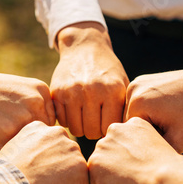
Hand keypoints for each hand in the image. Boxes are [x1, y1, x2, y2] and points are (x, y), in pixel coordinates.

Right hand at [0, 63, 55, 149]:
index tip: (15, 120)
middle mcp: (37, 102)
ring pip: (30, 144)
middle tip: (6, 127)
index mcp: (42, 91)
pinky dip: (2, 147)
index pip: (50, 121)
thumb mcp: (20, 90)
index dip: (33, 127)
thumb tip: (51, 135)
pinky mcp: (8, 131)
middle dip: (28, 138)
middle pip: (43, 135)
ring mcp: (24, 116)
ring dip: (17, 144)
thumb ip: (37, 107)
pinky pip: (13, 150)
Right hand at [0, 121, 89, 183]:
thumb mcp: (15, 149)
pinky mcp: (80, 168)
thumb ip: (31, 147)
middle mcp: (59, 133)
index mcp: (42, 128)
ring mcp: (72, 150)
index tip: (29, 172)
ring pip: (74, 175)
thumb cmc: (6, 175)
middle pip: (66, 160)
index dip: (41, 166)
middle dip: (55, 174)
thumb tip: (37, 157)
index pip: (52, 149)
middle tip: (36, 182)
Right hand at [52, 22, 128, 138]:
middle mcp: (92, 91)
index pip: (110, 128)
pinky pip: (62, 120)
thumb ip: (124, 109)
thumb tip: (123, 136)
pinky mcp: (57, 92)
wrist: (84, 47)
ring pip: (76, 129)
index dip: (109, 129)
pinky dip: (68, 119)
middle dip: (95, 131)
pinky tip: (74, 110)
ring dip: (81, 127)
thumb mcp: (122, 84)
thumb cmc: (107, 71)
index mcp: (112, 91)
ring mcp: (72, 92)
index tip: (108, 123)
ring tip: (86, 117)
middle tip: (96, 122)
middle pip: (92, 132)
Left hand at [88, 118, 180, 183]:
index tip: (148, 169)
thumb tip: (125, 162)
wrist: (166, 177)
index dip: (134, 165)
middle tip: (140, 179)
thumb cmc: (167, 170)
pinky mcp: (94, 164)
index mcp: (130, 125)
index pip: (122, 148)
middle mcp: (113, 130)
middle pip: (110, 159)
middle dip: (121, 172)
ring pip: (102, 173)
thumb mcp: (152, 148)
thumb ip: (135, 149)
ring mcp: (101, 147)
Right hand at [124, 63, 182, 152]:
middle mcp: (132, 90)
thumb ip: (155, 152)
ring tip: (173, 118)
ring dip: (149, 121)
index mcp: (137, 103)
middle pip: (131, 124)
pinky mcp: (144, 80)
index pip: (132, 135)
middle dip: (148, 131)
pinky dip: (152, 110)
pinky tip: (171, 110)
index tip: (173, 134)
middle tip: (174, 127)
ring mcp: (137, 82)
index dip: (151, 141)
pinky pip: (141, 104)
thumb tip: (140, 160)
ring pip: (135, 115)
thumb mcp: (180, 141)